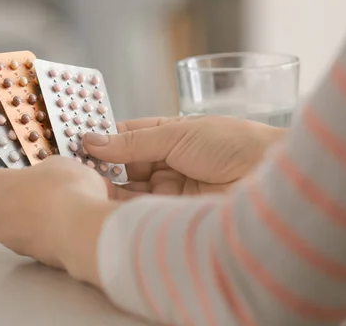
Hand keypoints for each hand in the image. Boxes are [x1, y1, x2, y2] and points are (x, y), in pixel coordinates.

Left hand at [0, 156, 118, 286]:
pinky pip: (33, 238)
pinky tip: (68, 220)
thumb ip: (41, 170)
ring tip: (59, 202)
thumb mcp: (55, 163)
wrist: (84, 233)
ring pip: (13, 222)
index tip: (0, 164)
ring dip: (30, 213)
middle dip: (13, 192)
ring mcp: (8, 242)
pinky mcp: (30, 258)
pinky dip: (45, 230)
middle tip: (37, 182)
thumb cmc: (62, 189)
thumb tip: (45, 177)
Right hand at [84, 116, 286, 196]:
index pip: (126, 135)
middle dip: (101, 164)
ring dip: (107, 185)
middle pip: (124, 163)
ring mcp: (169, 187)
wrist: (272, 178)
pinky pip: (140, 207)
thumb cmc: (234, 143)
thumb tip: (92, 138)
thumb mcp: (177, 134)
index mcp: (169, 134)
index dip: (102, 137)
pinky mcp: (173, 211)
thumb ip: (132, 142)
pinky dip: (121, 205)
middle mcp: (167, 161)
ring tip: (81, 182)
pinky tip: (102, 199)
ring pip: (128, 187)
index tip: (76, 141)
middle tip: (73, 165)